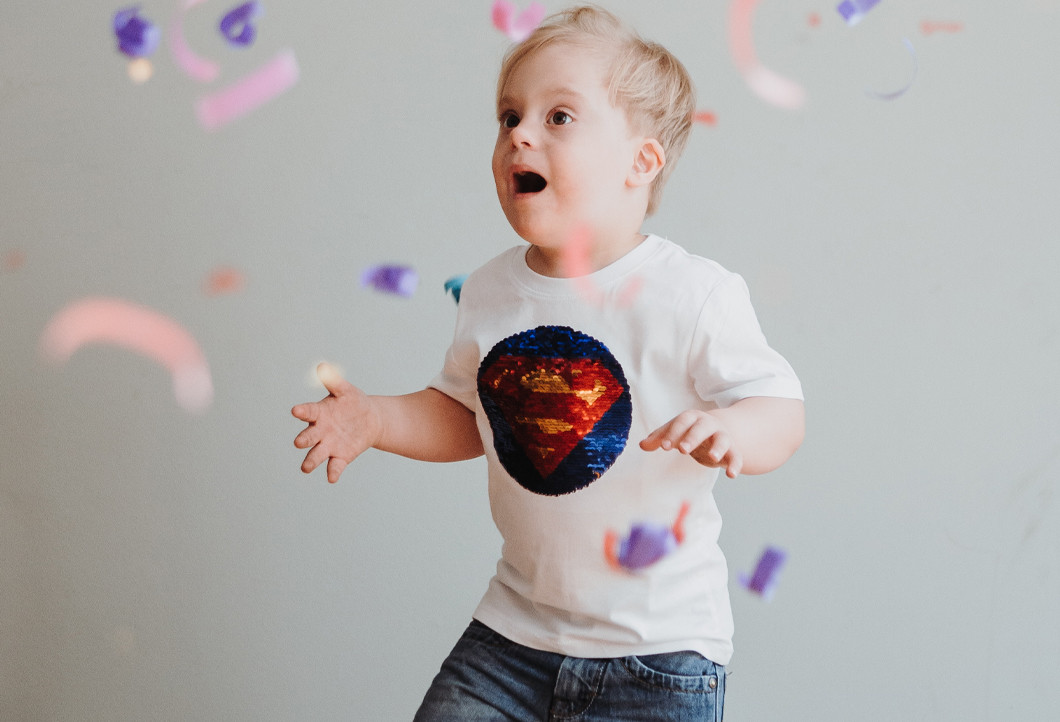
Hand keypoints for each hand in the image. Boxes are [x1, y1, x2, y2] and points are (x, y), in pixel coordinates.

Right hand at [291, 363, 382, 482]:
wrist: (370, 419)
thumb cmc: (353, 403)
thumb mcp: (345, 390)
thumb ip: (333, 381)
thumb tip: (322, 366)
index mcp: (319, 413)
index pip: (308, 412)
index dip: (302, 411)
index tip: (295, 410)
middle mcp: (320, 431)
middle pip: (309, 437)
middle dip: (304, 439)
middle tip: (299, 442)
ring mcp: (329, 445)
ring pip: (317, 455)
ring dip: (311, 461)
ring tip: (306, 467)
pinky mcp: (341, 457)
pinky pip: (335, 466)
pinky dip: (333, 472)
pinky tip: (332, 477)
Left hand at [639, 410, 742, 477]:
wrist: (720, 429)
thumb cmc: (691, 431)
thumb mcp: (675, 432)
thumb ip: (659, 438)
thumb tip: (642, 445)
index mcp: (692, 418)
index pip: (682, 421)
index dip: (673, 432)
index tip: (664, 446)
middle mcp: (709, 425)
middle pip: (702, 428)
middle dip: (693, 437)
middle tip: (682, 449)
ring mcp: (722, 436)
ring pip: (722, 439)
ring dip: (718, 447)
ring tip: (713, 457)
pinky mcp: (732, 450)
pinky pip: (736, 456)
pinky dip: (735, 465)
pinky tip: (731, 474)